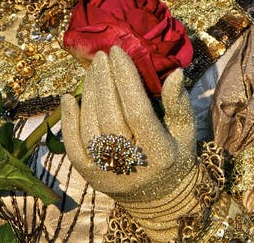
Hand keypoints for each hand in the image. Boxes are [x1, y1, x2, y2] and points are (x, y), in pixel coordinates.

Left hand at [61, 46, 198, 240]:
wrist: (159, 201)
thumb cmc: (174, 156)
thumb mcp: (185, 132)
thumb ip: (179, 103)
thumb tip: (176, 73)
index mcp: (160, 154)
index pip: (138, 111)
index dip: (126, 79)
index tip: (118, 52)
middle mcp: (132, 166)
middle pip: (111, 117)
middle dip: (104, 80)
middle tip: (101, 56)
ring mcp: (108, 174)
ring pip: (91, 128)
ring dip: (89, 94)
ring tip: (92, 70)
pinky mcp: (90, 177)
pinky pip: (74, 146)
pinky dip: (68, 121)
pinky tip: (69, 98)